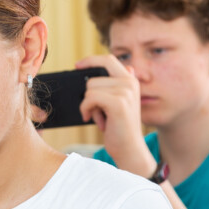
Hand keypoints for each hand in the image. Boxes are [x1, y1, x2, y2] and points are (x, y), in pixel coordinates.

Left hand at [74, 55, 154, 173]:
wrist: (129, 149)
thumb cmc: (119, 128)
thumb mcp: (117, 103)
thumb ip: (115, 86)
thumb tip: (113, 67)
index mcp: (130, 80)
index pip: (108, 59)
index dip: (91, 60)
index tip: (77, 66)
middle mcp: (130, 83)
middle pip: (93, 78)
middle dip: (89, 96)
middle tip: (96, 111)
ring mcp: (125, 92)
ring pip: (90, 89)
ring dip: (89, 105)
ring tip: (100, 117)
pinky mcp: (118, 103)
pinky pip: (90, 98)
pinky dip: (86, 110)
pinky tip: (94, 120)